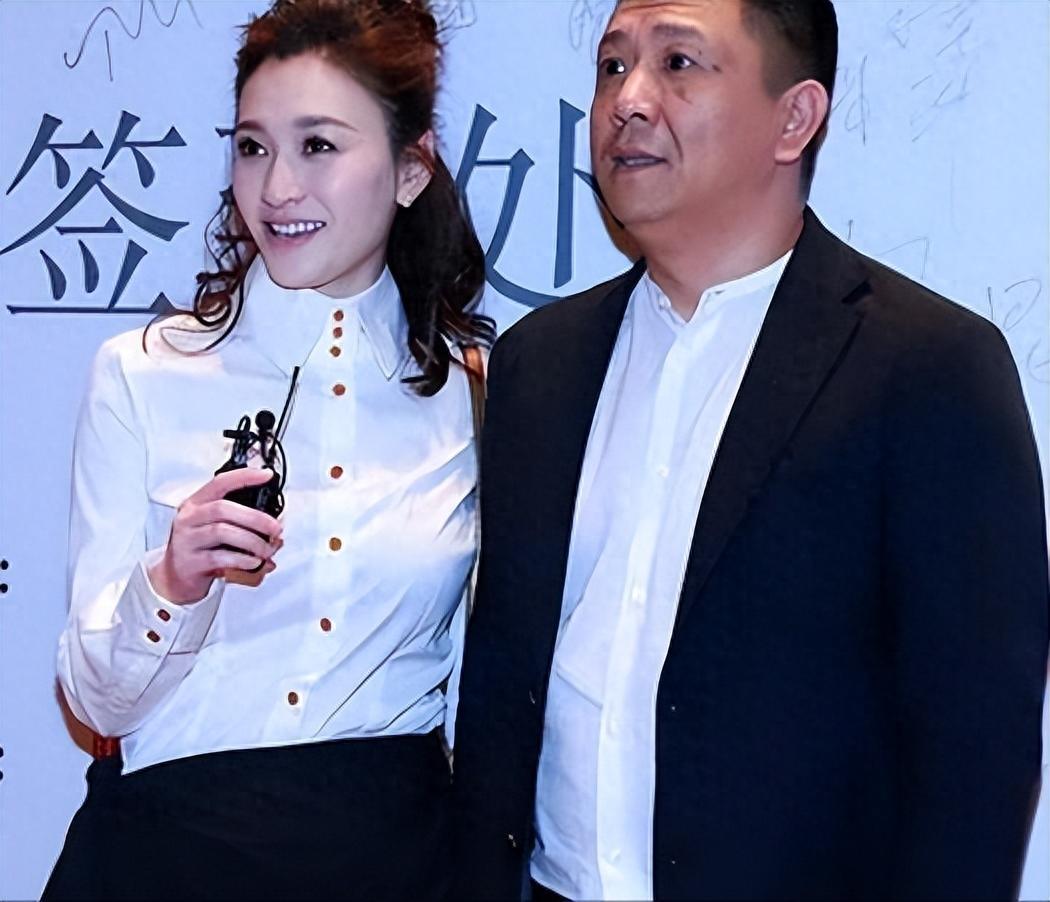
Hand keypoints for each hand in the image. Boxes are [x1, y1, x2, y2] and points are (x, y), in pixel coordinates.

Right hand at [148, 467, 283, 603]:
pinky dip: (242, 559)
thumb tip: (278, 523)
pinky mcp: (190, 562)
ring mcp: (186, 540)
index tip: (267, 475)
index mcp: (196, 504)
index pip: (219, 483)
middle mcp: (188, 518)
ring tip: (267, 549)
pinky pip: (219, 557)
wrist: (176, 578)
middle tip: (276, 528)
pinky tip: (255, 561)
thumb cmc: (202, 549)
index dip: (244, 477)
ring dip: (252, 541)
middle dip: (255, 518)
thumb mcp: (217, 528)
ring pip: (222, 531)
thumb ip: (242, 521)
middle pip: (222, 508)